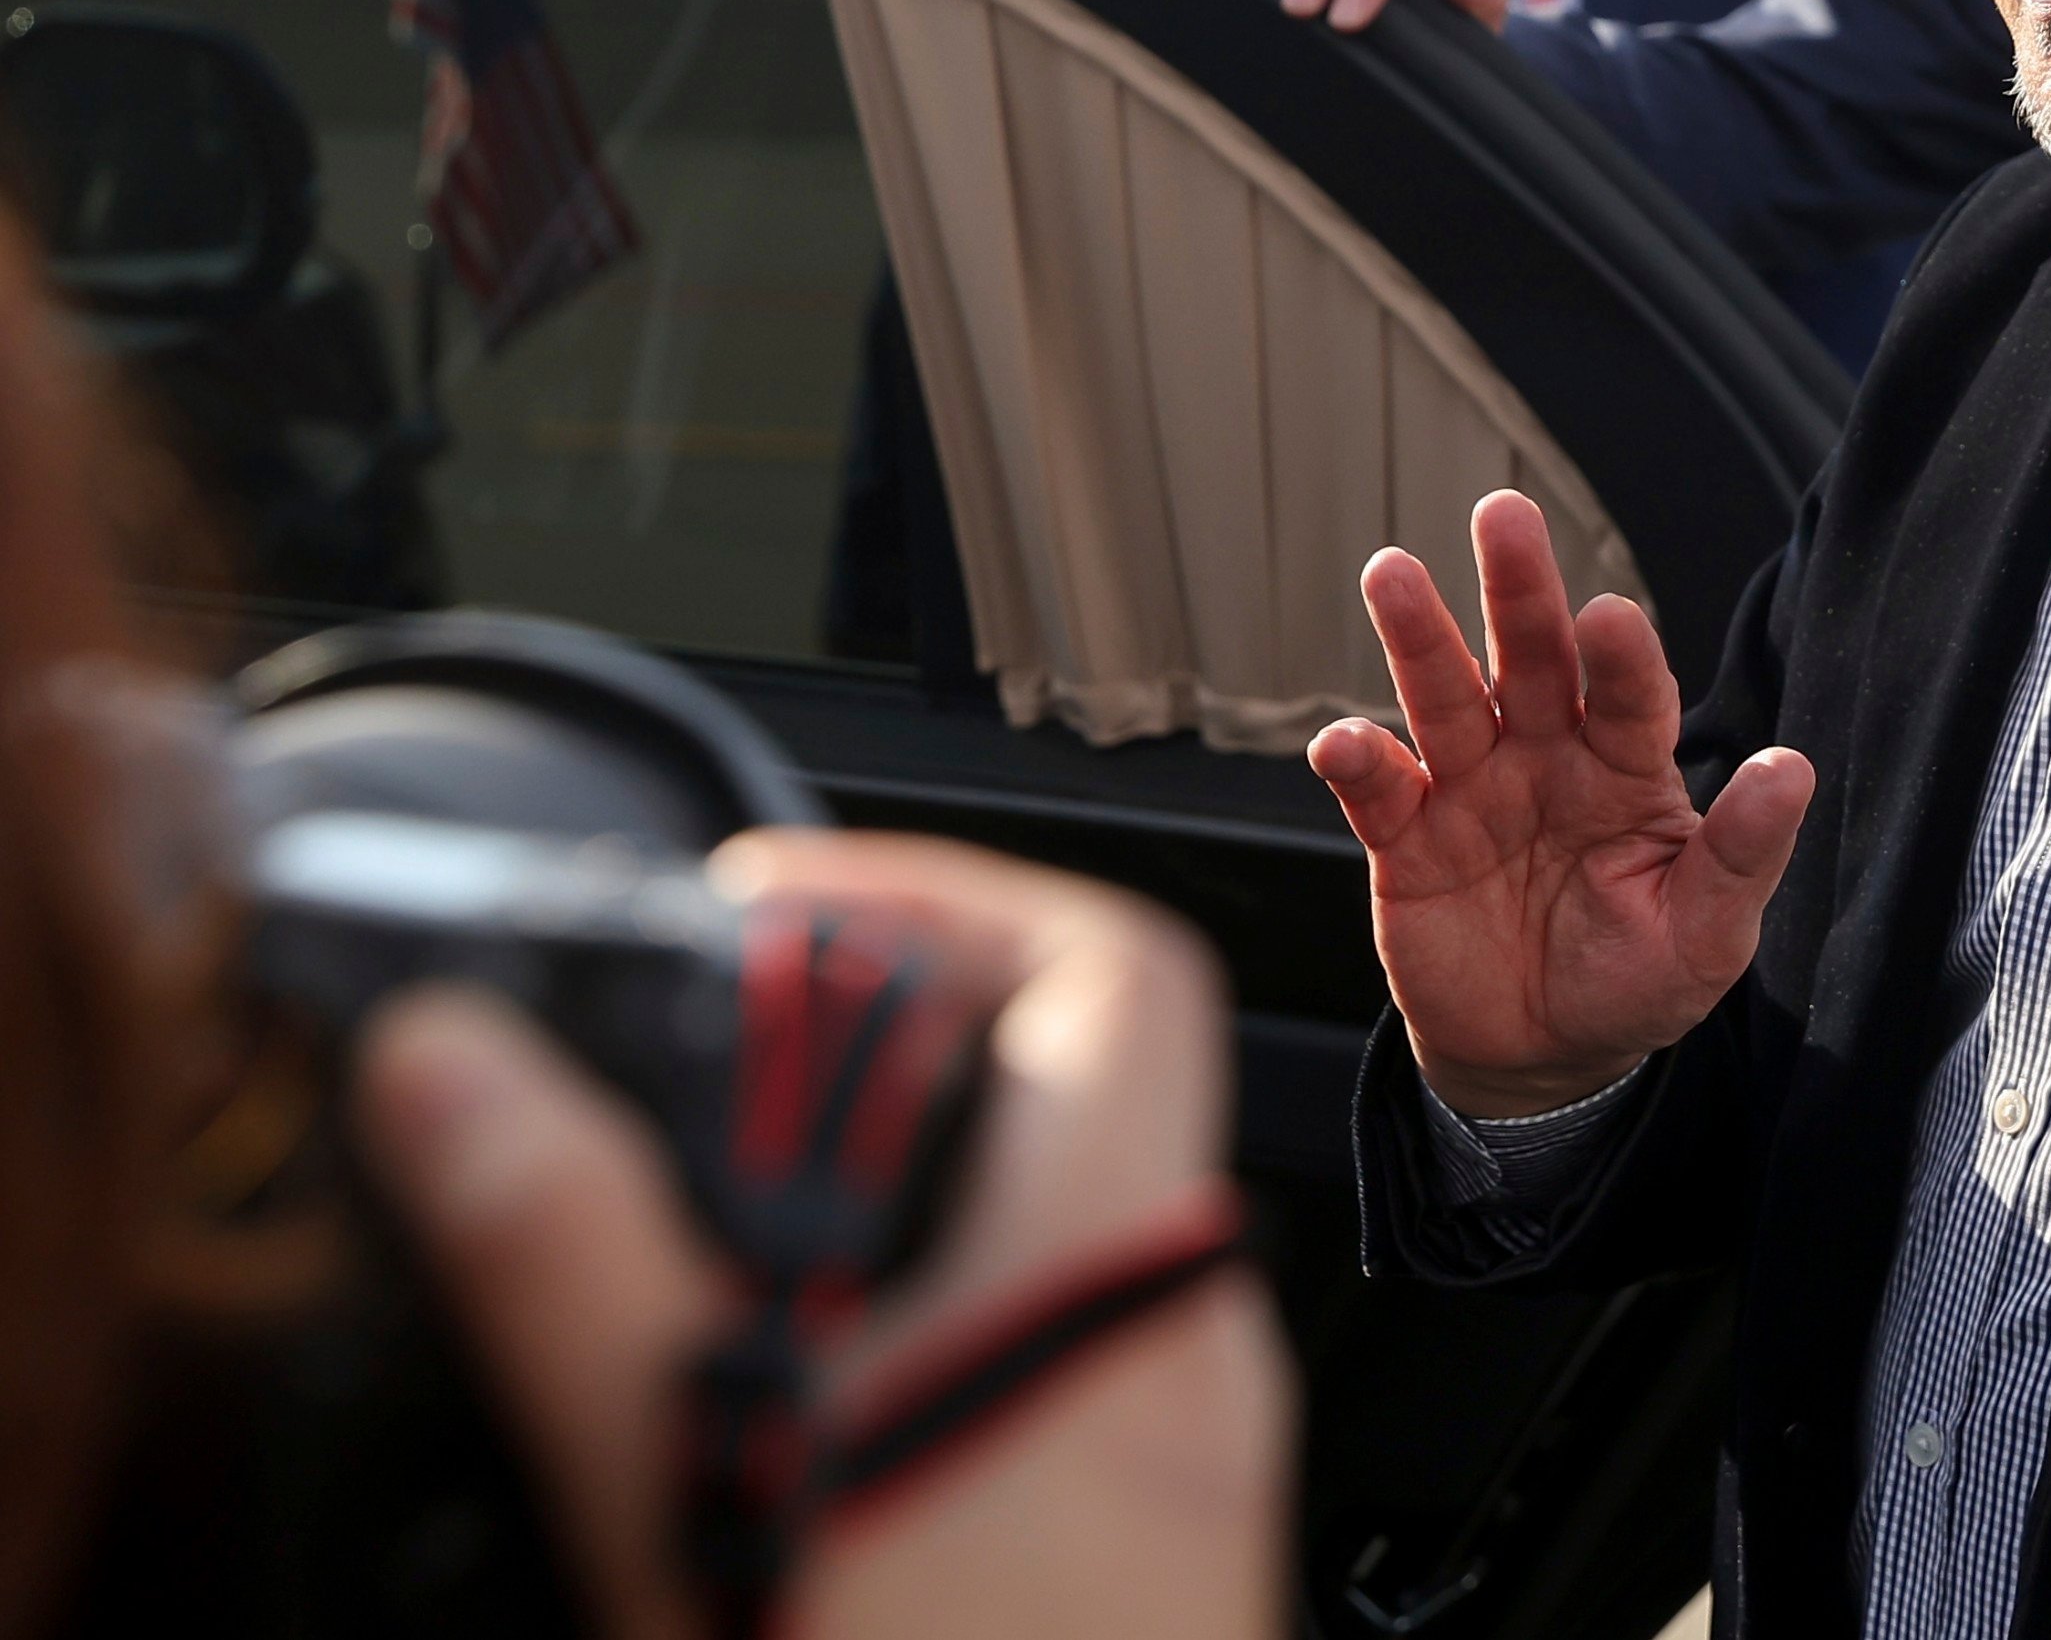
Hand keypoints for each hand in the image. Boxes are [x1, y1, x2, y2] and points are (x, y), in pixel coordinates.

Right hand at [352, 833, 1290, 1639]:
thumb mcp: (704, 1478)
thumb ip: (580, 1260)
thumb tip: (463, 1074)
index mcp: (1111, 1279)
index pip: (1115, 965)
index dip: (945, 897)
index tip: (779, 916)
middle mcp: (1181, 1351)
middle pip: (1074, 1094)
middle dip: (878, 1066)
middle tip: (704, 1091)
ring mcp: (1185, 1458)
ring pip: (1053, 1245)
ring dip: (889, 1217)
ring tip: (716, 1254)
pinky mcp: (1155, 1553)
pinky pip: (1055, 1373)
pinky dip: (928, 1343)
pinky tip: (797, 1419)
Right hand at [1310, 490, 1812, 1119]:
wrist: (1545, 1056)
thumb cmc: (1637, 980)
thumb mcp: (1707, 933)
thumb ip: (1741, 853)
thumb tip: (1794, 768)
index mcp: (1627, 769)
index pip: (1631, 696)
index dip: (1622, 657)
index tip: (1610, 616)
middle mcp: (1547, 756)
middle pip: (1532, 659)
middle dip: (1518, 589)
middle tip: (1504, 514)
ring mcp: (1472, 789)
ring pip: (1443, 697)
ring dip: (1418, 638)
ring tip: (1392, 573)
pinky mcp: (1406, 838)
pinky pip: (1378, 790)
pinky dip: (1357, 761)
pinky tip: (1346, 744)